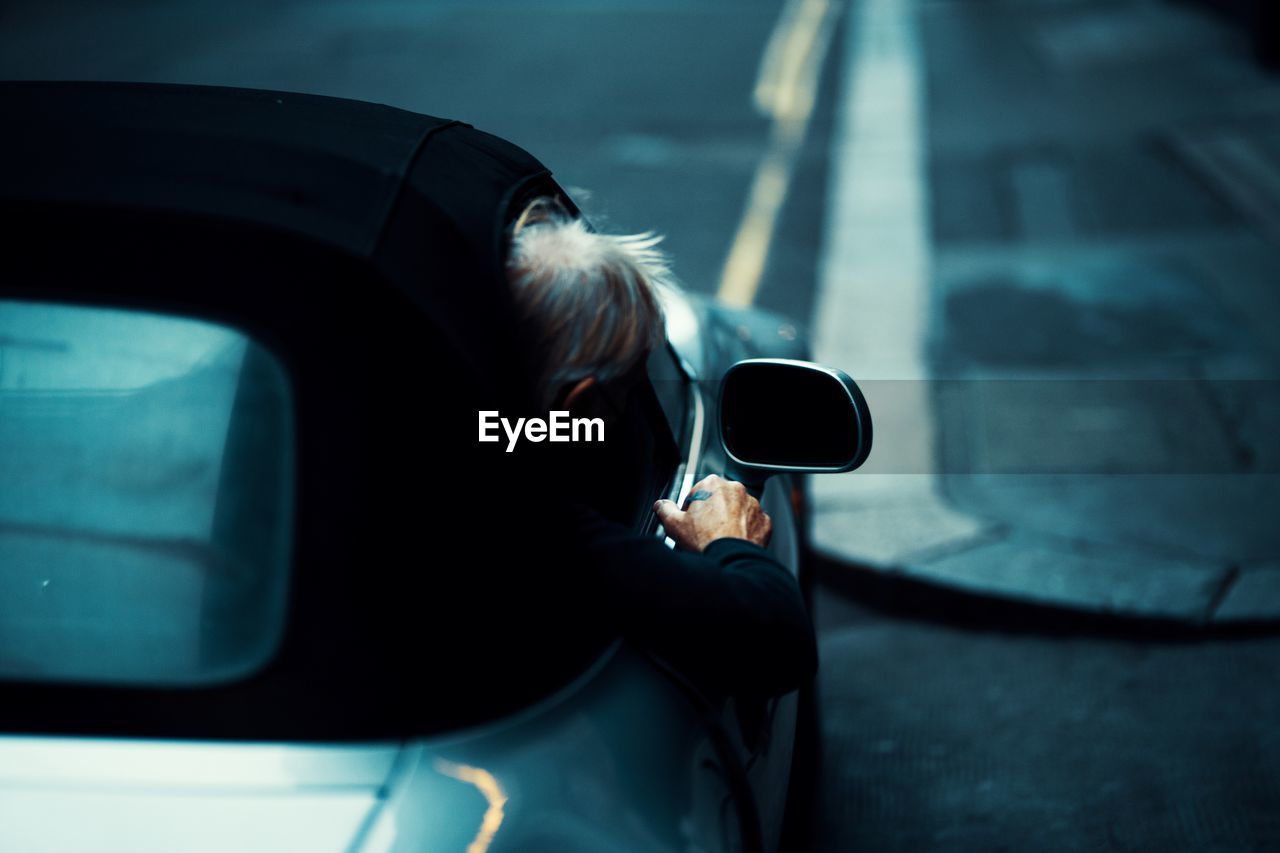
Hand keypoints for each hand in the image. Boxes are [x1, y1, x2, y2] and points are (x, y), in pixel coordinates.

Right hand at [653, 474, 772, 551]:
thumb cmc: (705, 541)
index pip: (698, 493)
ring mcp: (753, 505)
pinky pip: (753, 524)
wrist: (731, 560)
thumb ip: (665, 510)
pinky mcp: (764, 521)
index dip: (691, 509)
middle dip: (712, 513)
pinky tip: (734, 542)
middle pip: (719, 500)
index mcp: (712, 484)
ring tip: (720, 539)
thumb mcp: (674, 524)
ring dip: (730, 521)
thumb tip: (660, 505)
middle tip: (704, 532)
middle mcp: (735, 490)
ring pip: (738, 511)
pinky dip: (745, 532)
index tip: (691, 522)